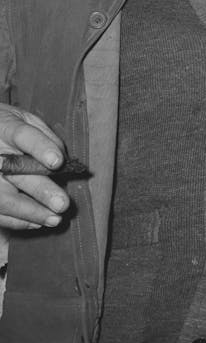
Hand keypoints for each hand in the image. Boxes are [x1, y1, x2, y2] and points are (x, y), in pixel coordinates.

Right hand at [0, 104, 68, 229]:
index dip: (40, 148)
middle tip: (62, 204)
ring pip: (2, 198)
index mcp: (5, 126)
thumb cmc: (11, 126)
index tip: (58, 162)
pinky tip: (37, 223)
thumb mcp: (27, 120)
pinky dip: (17, 220)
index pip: (23, 135)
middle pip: (14, 172)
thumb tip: (60, 160)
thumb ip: (45, 137)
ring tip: (54, 219)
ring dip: (30, 212)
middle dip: (40, 190)